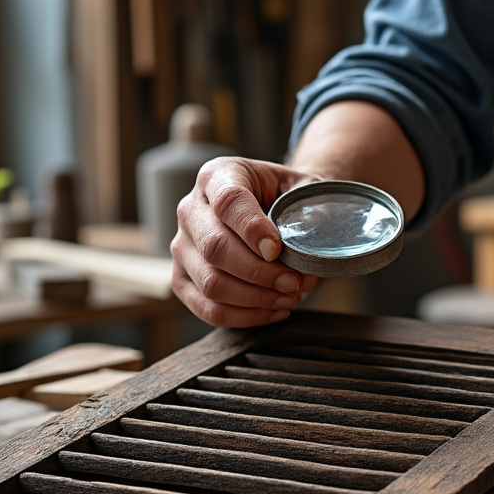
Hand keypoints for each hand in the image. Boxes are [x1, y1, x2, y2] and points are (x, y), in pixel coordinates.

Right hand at [171, 157, 321, 326]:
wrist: (274, 211)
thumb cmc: (287, 199)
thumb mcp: (303, 189)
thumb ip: (309, 208)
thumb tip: (310, 237)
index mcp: (218, 176)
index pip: (227, 201)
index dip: (252, 229)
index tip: (277, 250)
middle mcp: (190, 209)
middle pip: (214, 247)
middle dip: (259, 273)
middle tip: (293, 282)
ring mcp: (182, 247)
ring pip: (211, 284)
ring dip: (256, 298)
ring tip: (289, 296)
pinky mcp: (183, 279)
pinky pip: (208, 309)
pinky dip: (245, 317)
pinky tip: (275, 311)